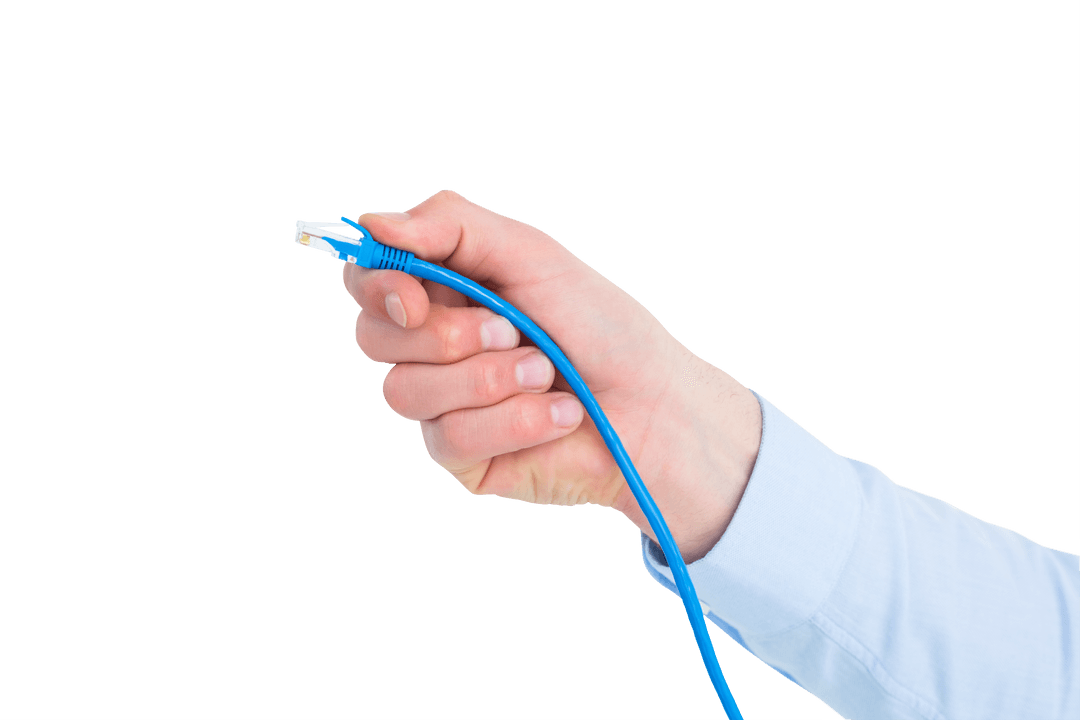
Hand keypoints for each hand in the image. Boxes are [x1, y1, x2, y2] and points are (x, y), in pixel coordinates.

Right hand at [344, 190, 761, 561]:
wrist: (653, 404)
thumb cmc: (599, 325)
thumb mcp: (530, 254)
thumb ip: (450, 226)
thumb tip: (367, 224)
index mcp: (444, 290)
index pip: (367, 280)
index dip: (376, 285)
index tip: (413, 296)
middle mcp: (433, 347)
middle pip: (373, 338)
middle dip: (448, 335)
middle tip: (511, 332)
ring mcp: (443, 404)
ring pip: (405, 392)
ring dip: (489, 379)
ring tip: (546, 373)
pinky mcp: (463, 457)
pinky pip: (449, 438)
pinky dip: (514, 421)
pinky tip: (558, 415)